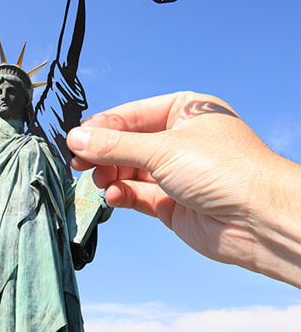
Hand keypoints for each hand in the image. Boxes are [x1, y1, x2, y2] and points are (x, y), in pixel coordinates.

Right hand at [67, 92, 300, 286]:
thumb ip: (115, 145)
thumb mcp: (162, 149)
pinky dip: (121, 194)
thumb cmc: (225, 170)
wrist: (257, 219)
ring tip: (98, 180)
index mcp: (185, 112)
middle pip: (127, 143)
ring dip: (109, 175)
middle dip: (102, 153)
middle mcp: (180, 141)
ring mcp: (176, 174)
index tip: (75, 138)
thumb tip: (76, 138)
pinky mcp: (171, 204)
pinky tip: (113, 196)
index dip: (102, 126)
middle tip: (77, 162)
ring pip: (128, 171)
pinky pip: (136, 195)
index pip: (132, 114)